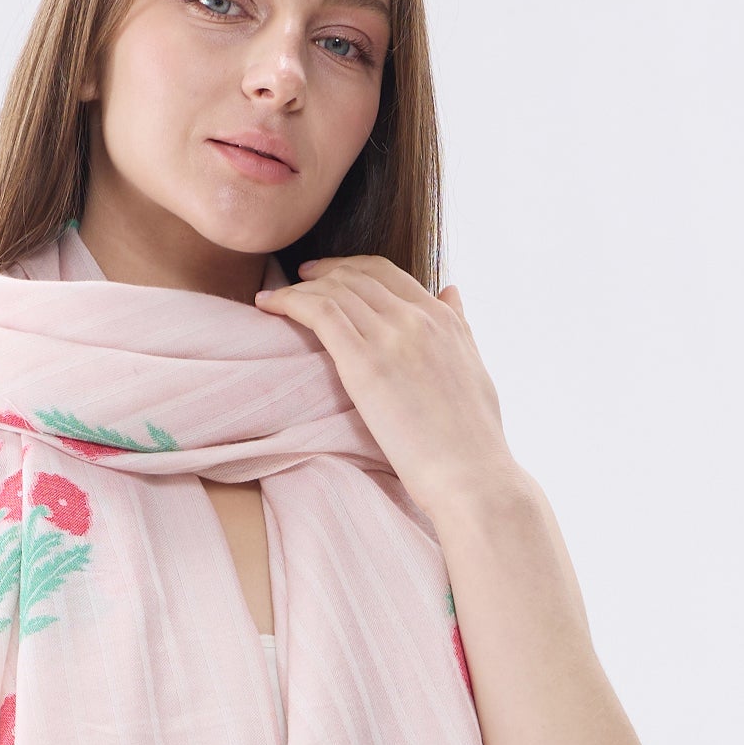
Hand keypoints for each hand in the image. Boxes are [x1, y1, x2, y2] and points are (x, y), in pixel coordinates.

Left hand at [255, 256, 521, 510]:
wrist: (472, 476)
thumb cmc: (473, 440)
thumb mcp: (474, 368)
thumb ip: (459, 328)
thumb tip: (451, 292)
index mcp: (442, 319)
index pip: (387, 274)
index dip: (351, 268)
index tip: (328, 276)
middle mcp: (417, 318)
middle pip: (357, 276)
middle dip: (322, 274)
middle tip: (297, 280)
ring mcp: (392, 337)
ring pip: (335, 290)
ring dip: (299, 288)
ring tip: (274, 296)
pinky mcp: (365, 363)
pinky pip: (320, 313)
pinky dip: (289, 301)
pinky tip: (268, 304)